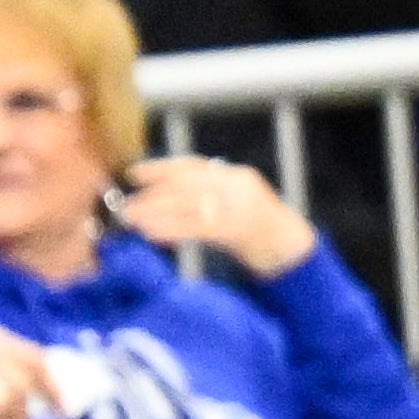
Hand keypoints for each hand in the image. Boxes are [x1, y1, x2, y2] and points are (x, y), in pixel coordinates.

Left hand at [111, 153, 320, 279]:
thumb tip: (164, 198)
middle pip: (186, 186)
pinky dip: (171, 230)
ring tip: (131, 220)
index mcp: (236, 176)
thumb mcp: (234, 206)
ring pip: (188, 206)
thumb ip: (207, 197)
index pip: (192, 166)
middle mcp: (238, 186)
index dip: (161, 168)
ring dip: (156, 214)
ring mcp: (240, 206)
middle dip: (153, 195)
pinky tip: (151, 234)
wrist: (292, 252)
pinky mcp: (239, 229)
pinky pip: (197, 228)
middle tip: (126, 206)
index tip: (133, 173)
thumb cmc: (257, 233)